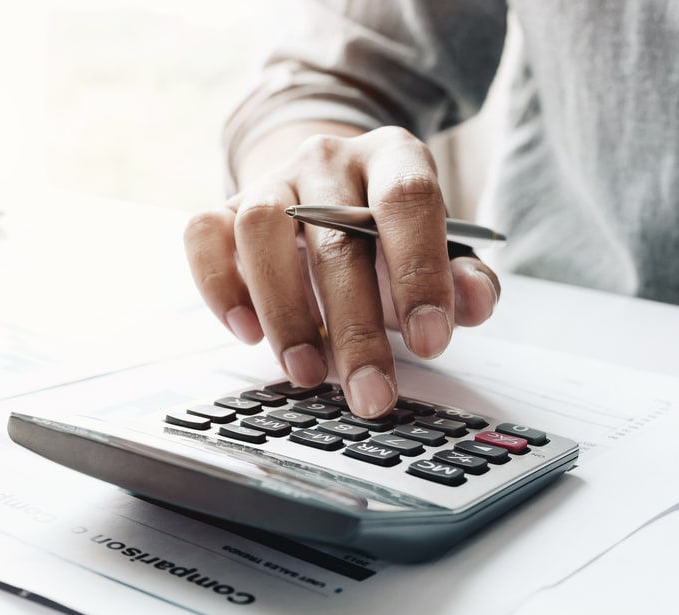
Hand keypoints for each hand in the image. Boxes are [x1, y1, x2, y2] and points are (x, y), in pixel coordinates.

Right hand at [184, 126, 500, 417]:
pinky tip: (248, 332)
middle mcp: (327, 158)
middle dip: (355, 326)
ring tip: (307, 372)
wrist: (324, 195)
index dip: (420, 272)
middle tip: (369, 393)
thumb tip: (474, 304)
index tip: (430, 343)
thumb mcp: (437, 252)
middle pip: (335, 234)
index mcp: (392, 156)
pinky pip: (204, 235)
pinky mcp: (223, 208)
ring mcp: (269, 181)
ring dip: (285, 311)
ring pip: (261, 229)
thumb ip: (462, 279)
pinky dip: (219, 286)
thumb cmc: (385, 236)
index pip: (407, 199)